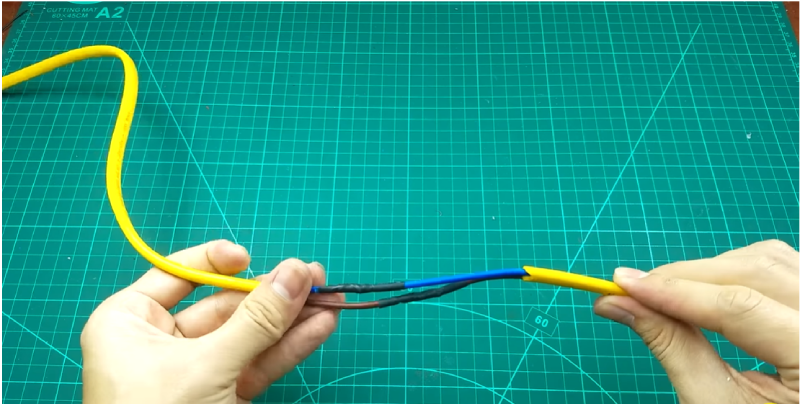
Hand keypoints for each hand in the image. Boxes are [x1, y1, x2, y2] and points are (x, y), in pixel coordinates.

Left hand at [80, 240, 342, 403]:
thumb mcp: (205, 366)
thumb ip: (256, 321)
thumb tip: (297, 273)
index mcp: (129, 321)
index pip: (178, 275)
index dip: (218, 262)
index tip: (252, 258)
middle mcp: (159, 341)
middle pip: (224, 306)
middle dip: (274, 295)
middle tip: (317, 277)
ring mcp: (193, 372)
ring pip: (248, 336)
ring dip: (290, 320)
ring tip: (331, 300)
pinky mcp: (219, 397)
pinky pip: (256, 364)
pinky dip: (288, 348)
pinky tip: (320, 328)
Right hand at [594, 240, 798, 403]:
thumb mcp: (716, 403)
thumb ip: (672, 347)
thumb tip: (618, 304)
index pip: (740, 306)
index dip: (675, 292)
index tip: (623, 286)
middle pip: (756, 272)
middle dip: (687, 276)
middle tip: (634, 288)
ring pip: (770, 260)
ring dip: (712, 269)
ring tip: (669, 292)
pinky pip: (783, 266)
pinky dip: (740, 270)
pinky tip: (709, 288)